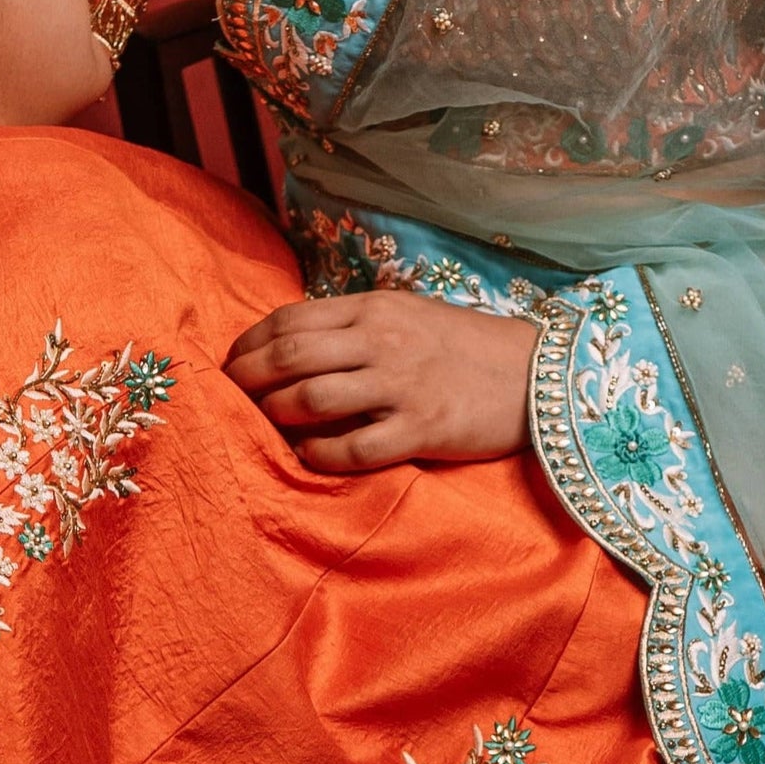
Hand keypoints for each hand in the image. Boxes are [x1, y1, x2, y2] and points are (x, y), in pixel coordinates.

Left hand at [223, 291, 536, 470]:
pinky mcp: (423, 429)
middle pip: (290, 358)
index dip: (249, 344)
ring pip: (313, 399)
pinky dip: (320, 454)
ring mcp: (402, 386)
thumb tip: (292, 343)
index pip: (290, 320)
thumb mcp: (407, 316)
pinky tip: (308, 455)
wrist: (536, 375)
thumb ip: (353, 325)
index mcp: (374, 308)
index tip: (231, 363)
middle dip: (246, 380)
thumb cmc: (464, 347)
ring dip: (275, 414)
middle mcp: (383, 341)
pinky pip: (354, 448)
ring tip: (264, 423)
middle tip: (228, 398)